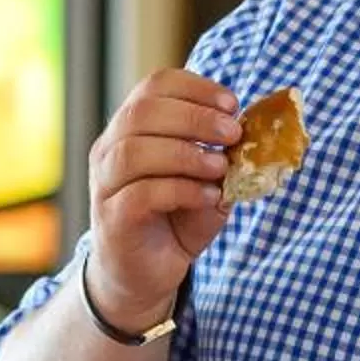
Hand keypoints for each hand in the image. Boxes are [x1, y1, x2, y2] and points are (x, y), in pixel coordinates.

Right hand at [83, 68, 239, 328]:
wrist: (145, 274)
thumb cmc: (175, 219)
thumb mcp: (205, 179)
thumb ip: (221, 155)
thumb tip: (254, 132)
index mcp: (132, 127)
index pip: (155, 86)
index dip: (196, 88)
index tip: (232, 104)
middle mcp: (110, 149)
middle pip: (143, 112)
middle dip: (195, 118)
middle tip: (233, 133)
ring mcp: (105, 184)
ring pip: (135, 151)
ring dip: (186, 154)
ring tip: (221, 168)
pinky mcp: (112, 218)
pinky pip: (141, 193)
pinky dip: (181, 190)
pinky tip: (208, 197)